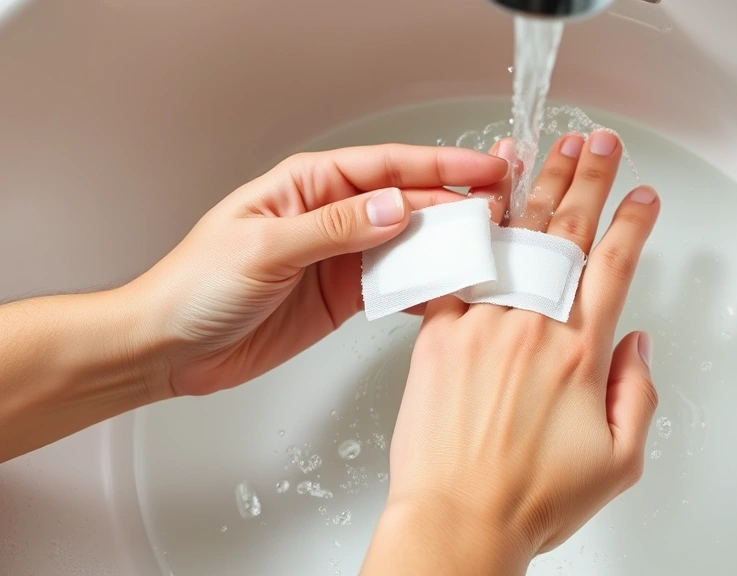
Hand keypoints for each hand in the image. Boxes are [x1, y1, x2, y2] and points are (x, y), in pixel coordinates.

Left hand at [128, 145, 508, 397]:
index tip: (487, 172)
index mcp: (309, 186)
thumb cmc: (195, 286)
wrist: (168, 348)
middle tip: (504, 214)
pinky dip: (426, 287)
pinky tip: (452, 290)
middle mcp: (332, 215)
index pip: (388, 168)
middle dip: (458, 206)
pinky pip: (396, 285)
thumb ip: (334, 229)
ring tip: (491, 252)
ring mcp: (342, 256)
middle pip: (409, 203)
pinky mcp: (344, 296)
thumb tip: (395, 209)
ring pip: (410, 243)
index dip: (442, 169)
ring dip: (448, 247)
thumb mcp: (264, 247)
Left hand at [363, 131, 660, 573]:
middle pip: (569, 233)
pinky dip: (473, 225)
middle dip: (590, 178)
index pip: (615, 265)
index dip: (634, 223)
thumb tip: (636, 345)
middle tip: (601, 142)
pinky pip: (458, 265)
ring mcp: (484, 323)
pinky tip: (484, 192)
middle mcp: (534, 326)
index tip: (644, 196)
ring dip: (539, 184)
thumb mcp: (619, 461)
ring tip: (554, 146)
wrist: (457, 520)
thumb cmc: (529, 499)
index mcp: (581, 353)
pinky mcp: (440, 332)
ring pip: (516, 236)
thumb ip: (638, 394)